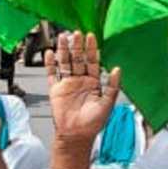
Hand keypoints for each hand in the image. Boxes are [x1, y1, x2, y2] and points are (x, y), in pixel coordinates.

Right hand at [45, 31, 121, 148]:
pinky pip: (51, 74)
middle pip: (78, 59)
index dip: (91, 49)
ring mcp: (67, 84)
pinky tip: (50, 53)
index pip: (92, 62)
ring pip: (65, 63)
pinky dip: (50, 64)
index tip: (91, 37)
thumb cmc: (93, 123)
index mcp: (93, 83)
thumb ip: (112, 86)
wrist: (76, 135)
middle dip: (77, 46)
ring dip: (63, 50)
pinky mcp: (55, 90)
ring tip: (62, 37)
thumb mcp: (108, 104)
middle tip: (76, 33)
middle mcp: (80, 81)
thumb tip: (117, 69)